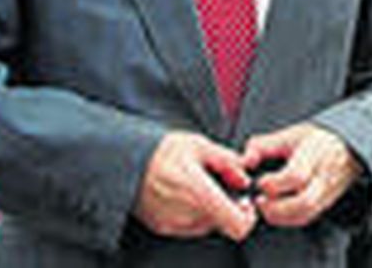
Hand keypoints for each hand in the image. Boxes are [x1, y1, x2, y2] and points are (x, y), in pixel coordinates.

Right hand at [133, 132, 255, 240]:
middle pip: (223, 223)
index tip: (244, 202)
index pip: (237, 225)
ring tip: (198, 185)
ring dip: (211, 209)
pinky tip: (185, 193)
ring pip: (207, 225)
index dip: (248, 216)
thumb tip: (244, 178)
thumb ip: (228, 162)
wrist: (124, 160)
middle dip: (227, 206)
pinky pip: (190, 225)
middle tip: (220, 185)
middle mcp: (187, 214)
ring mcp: (173, 224)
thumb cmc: (159, 150)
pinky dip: (194, 213)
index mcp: (199, 193)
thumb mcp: (199, 144)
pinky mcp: (163, 227)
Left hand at [245, 123, 361, 227]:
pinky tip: (276, 211)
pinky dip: (289, 219)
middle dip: (275, 207)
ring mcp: (327, 193)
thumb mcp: (290, 134)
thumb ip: (263, 145)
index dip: (274, 183)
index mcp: (314, 155)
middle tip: (259, 200)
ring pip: (306, 214)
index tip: (260, 181)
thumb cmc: (317, 140)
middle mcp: (323, 177)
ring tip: (265, 207)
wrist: (347, 147)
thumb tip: (245, 160)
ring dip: (280, 216)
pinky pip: (307, 218)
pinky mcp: (325, 204)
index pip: (296, 175)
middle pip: (304, 201)